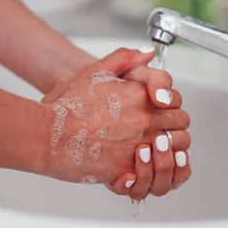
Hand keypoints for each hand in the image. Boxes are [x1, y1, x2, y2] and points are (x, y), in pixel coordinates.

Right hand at [40, 48, 189, 184]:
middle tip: (158, 130)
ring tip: (152, 149)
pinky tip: (138, 165)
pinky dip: (150, 170)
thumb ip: (124, 58)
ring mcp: (138, 145)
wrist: (46, 135)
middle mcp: (144, 120)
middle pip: (181, 125)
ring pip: (175, 151)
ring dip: (167, 150)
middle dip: (173, 127)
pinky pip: (154, 172)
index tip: (160, 110)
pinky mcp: (128, 169)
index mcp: (140, 95)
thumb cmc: (66, 105)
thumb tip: (148, 55)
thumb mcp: (93, 71)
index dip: (170, 105)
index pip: (177, 100)